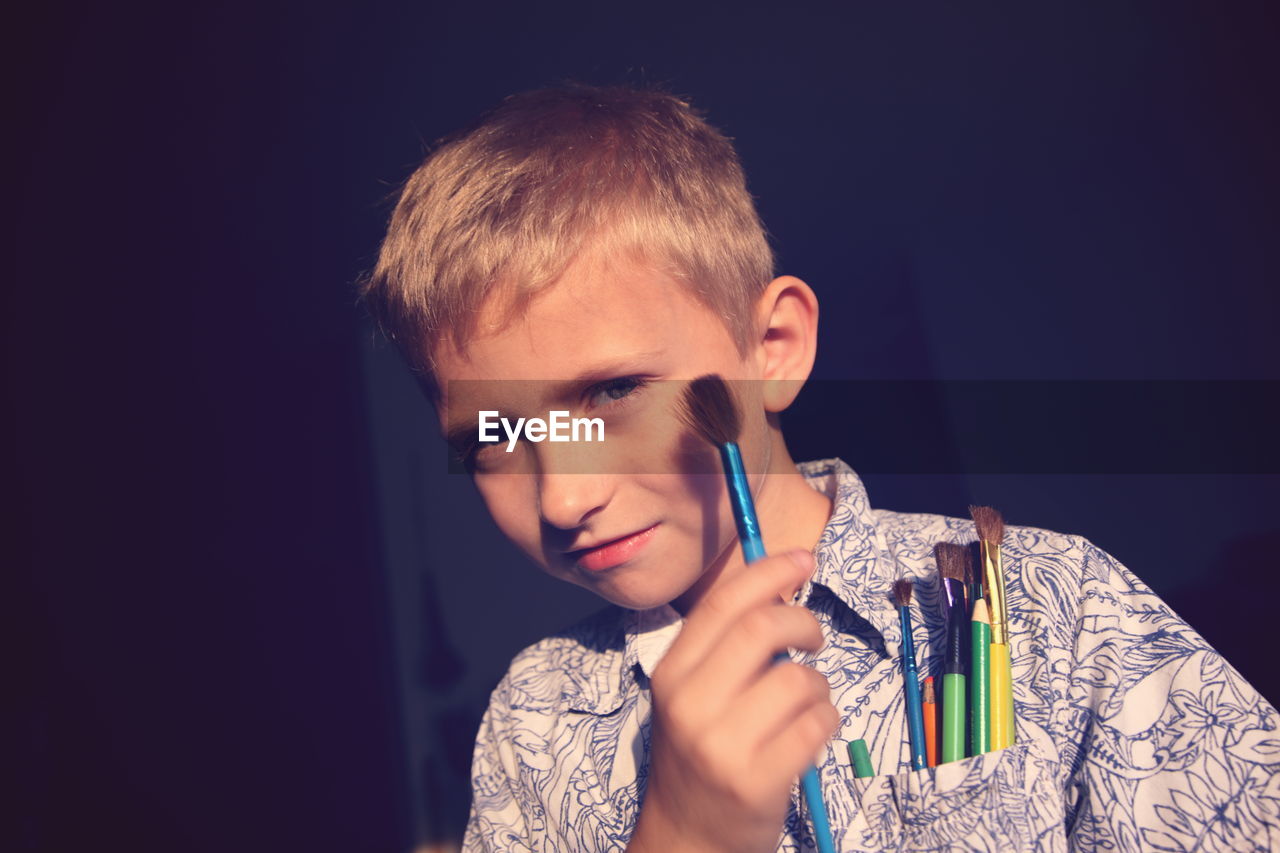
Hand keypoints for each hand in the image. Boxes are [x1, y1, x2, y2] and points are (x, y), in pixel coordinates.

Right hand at [627, 550, 836, 852]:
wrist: (686, 841)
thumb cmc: (700, 760)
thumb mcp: (691, 699)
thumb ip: (724, 652)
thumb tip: (781, 593)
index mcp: (672, 675)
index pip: (721, 605)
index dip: (767, 572)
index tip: (802, 558)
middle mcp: (691, 704)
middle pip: (762, 629)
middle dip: (803, 621)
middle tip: (814, 638)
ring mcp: (722, 745)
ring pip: (798, 679)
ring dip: (818, 685)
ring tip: (807, 703)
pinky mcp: (757, 781)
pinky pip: (816, 725)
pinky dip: (826, 720)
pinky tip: (810, 733)